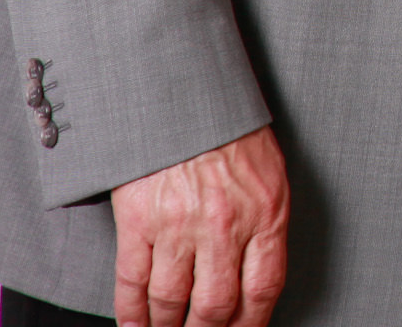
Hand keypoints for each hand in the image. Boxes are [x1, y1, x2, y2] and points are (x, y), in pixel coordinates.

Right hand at [111, 125, 289, 326]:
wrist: (187, 97)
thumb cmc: (232, 134)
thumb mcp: (270, 175)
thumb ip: (266, 224)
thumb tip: (257, 274)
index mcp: (265, 214)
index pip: (263, 288)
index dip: (252, 324)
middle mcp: (224, 226)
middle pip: (215, 305)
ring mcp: (179, 226)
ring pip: (171, 301)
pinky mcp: (139, 221)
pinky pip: (133, 281)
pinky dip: (131, 312)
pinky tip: (135, 326)